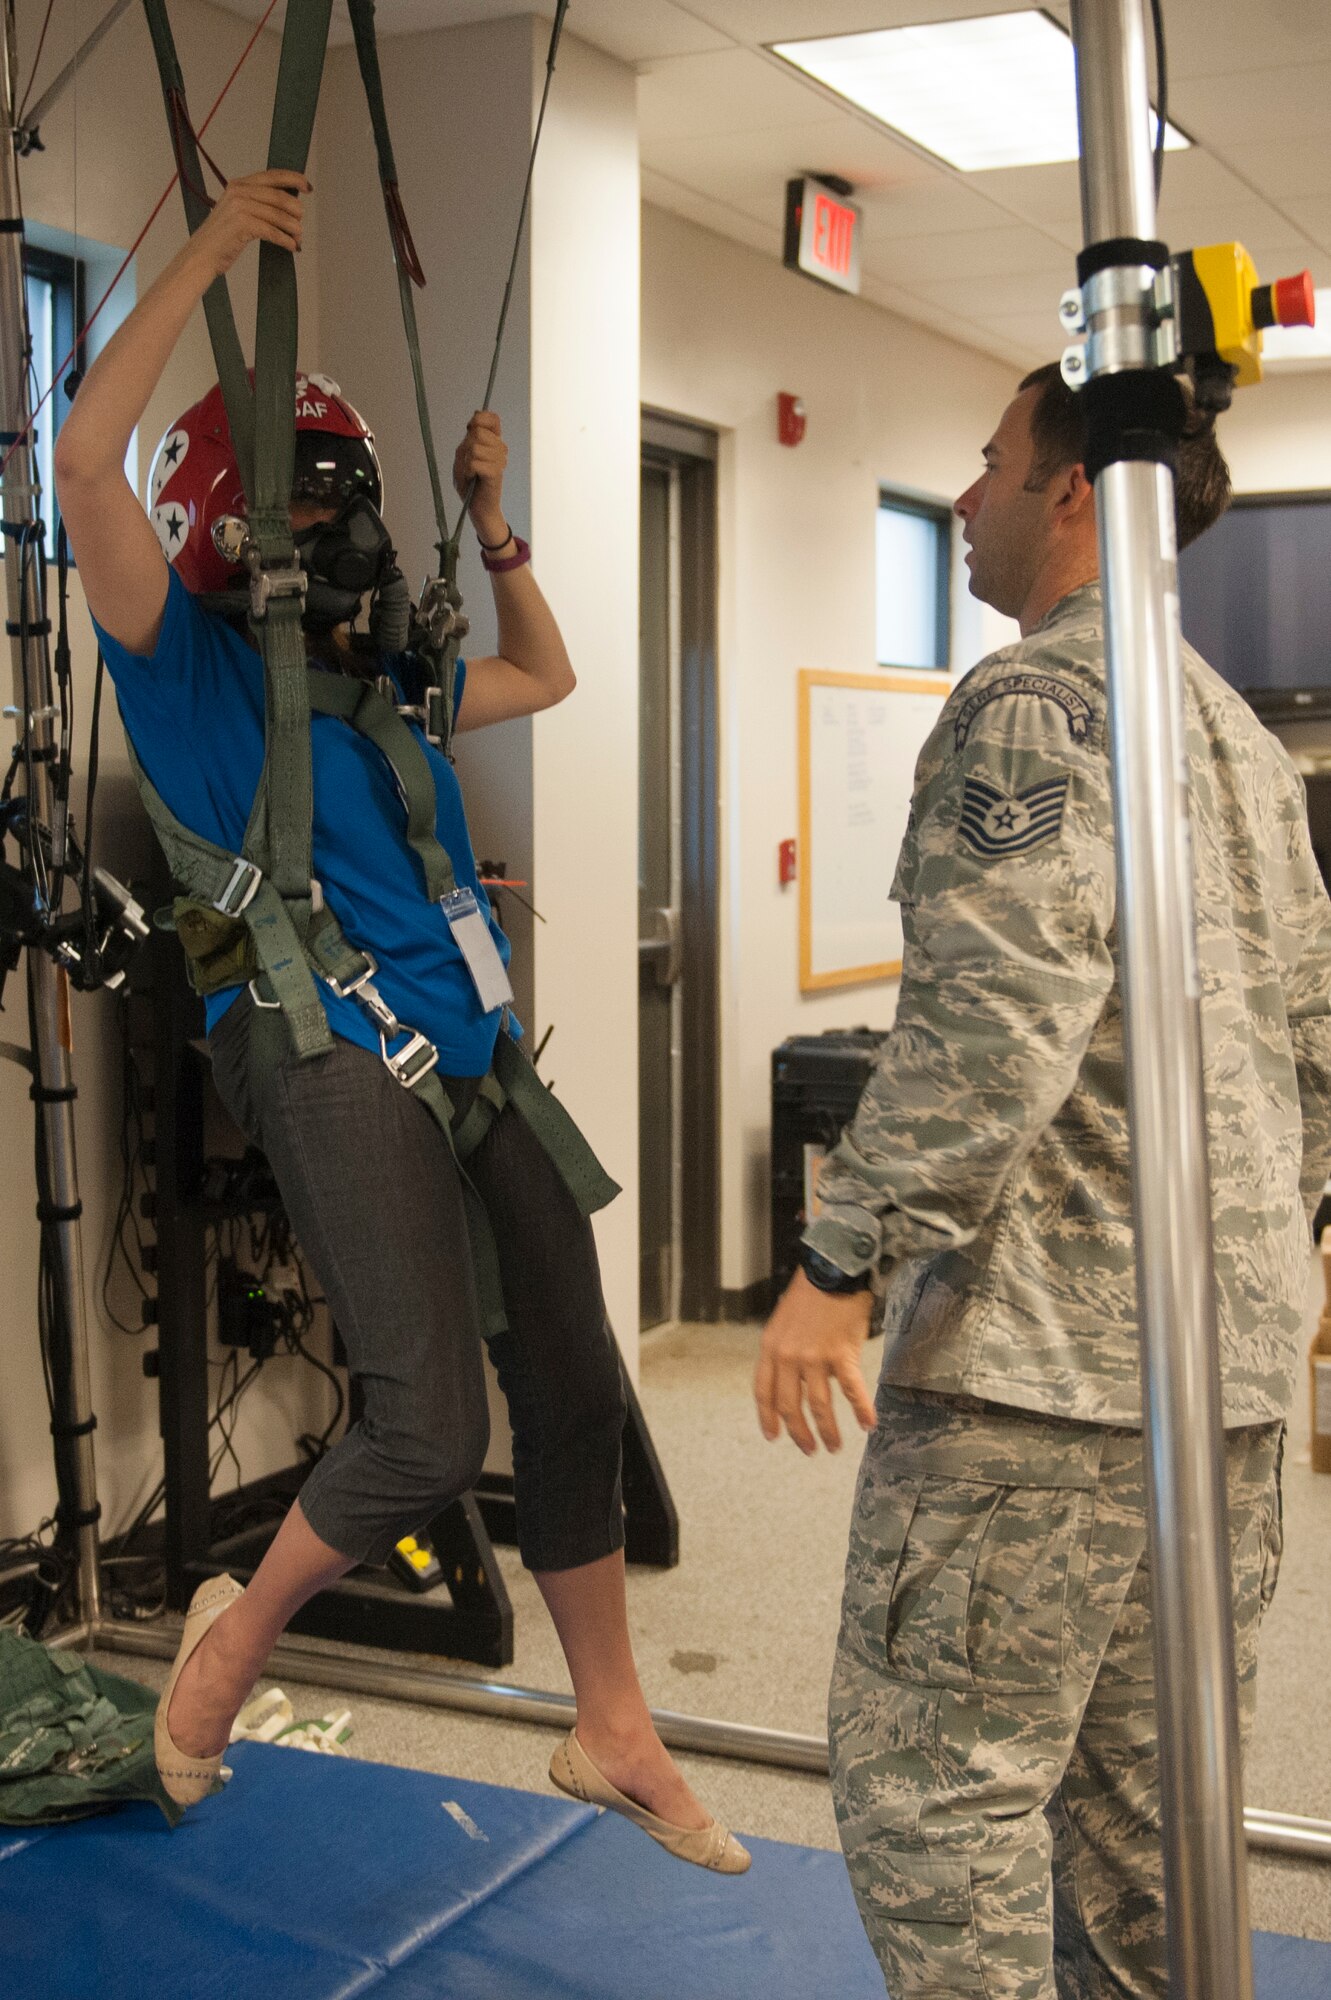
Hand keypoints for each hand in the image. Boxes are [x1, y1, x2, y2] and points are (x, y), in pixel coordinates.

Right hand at [189, 168, 308, 281]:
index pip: (272, 176)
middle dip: (296, 212)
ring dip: (294, 229)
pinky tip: (292, 247)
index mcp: (239, 185)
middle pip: (280, 197)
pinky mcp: (242, 224)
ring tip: (298, 239)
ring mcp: (240, 207)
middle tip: (300, 226)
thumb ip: (258, 203)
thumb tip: (290, 206)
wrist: (202, 255)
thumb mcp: (237, 211)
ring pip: (279, 215)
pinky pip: (273, 232)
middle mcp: (239, 191)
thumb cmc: (222, 238)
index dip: (293, 179)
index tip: (308, 187)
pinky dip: (286, 240)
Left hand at [453, 410, 509, 548]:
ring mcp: (500, 460)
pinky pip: (474, 463)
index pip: (492, 417)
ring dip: (466, 462)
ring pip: (474, 448)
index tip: (470, 432)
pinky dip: (468, 471)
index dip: (479, 420)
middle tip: (469, 463)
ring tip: (471, 473)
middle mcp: (500, 448)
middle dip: (466, 448)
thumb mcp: (463, 455)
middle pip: (478, 432)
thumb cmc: (470, 482)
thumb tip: (475, 418)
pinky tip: (473, 479)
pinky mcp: (496, 473)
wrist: (478, 508)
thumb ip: (469, 437)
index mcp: (494, 441)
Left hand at [754, 1270, 876, 1455]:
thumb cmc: (811, 1291)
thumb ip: (784, 1350)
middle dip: (799, 1434)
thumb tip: (796, 1378)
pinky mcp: (841, 1354)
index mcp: (770, 1348)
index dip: (767, 1418)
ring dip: (827, 1431)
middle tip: (809, 1450)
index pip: (763, 1392)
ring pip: (819, 1406)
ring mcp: (814, 1357)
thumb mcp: (784, 1320)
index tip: (773, 1436)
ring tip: (835, 1447)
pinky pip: (852, 1391)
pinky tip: (869, 1425)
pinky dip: (861, 1410)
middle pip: (790, 1406)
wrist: (833, 1267)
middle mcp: (788, 1356)